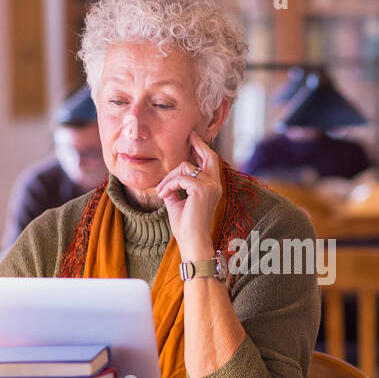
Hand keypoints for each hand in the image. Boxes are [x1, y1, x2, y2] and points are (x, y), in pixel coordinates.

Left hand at [156, 130, 220, 260]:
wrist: (192, 242)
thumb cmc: (186, 226)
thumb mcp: (179, 202)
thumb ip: (177, 188)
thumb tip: (170, 177)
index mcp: (213, 187)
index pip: (210, 163)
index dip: (202, 149)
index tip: (194, 139)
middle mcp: (215, 185)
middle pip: (209, 156)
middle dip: (198, 144)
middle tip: (190, 135)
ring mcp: (211, 186)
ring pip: (185, 167)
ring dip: (169, 178)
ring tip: (162, 192)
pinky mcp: (202, 189)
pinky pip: (180, 178)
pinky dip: (169, 185)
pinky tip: (164, 195)